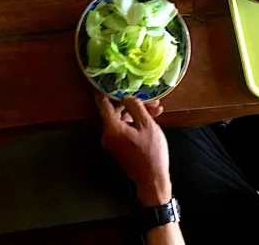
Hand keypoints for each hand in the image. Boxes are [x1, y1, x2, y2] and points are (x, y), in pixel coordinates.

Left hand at [95, 92, 169, 206]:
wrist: (152, 181)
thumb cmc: (151, 153)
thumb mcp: (146, 125)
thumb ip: (135, 107)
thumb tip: (126, 96)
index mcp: (111, 128)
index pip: (102, 103)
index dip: (104, 89)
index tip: (107, 78)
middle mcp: (108, 134)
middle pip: (115, 111)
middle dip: (131, 102)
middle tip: (148, 98)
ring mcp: (113, 141)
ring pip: (123, 119)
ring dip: (137, 112)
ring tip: (156, 107)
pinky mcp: (120, 146)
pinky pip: (125, 128)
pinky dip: (136, 122)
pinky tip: (152, 117)